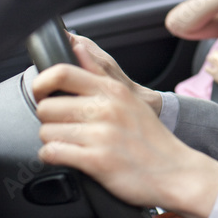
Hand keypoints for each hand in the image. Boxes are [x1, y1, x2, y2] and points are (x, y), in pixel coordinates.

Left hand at [33, 48, 217, 217]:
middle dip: (48, 119)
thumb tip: (77, 45)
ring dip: (52, 140)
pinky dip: (53, 156)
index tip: (41, 94)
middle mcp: (106, 109)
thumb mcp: (128, 97)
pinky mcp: (97, 161)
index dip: (41, 84)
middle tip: (62, 126)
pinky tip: (66, 156)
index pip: (60, 73)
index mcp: (112, 91)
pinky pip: (53, 153)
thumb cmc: (150, 138)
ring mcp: (101, 135)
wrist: (176, 172)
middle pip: (46, 106)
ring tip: (69, 143)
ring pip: (46, 132)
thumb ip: (98, 71)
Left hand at [205, 44, 217, 107]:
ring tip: (211, 60)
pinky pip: (207, 68)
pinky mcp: (214, 73)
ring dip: (210, 59)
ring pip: (209, 58)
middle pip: (215, 51)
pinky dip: (207, 68)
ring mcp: (217, 66)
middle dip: (216, 53)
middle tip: (217, 56)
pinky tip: (208, 69)